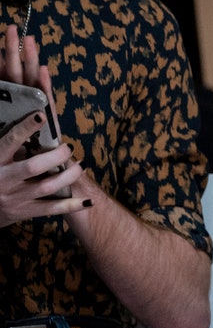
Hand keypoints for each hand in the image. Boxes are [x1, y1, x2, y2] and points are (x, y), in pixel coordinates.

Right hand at [0, 111, 83, 227]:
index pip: (10, 141)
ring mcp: (15, 198)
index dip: (25, 128)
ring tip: (81, 165)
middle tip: (69, 147)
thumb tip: (34, 119)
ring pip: (47, 187)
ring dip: (69, 176)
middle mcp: (4, 180)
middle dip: (56, 156)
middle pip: (33, 167)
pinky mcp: (24, 212)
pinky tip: (88, 201)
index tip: (41, 115)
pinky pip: (52, 209)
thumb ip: (11, 145)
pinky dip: (72, 205)